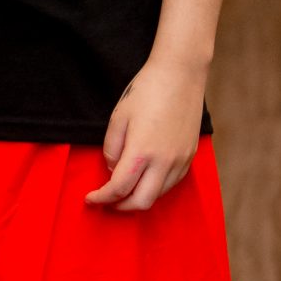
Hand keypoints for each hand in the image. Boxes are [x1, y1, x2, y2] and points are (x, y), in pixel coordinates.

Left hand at [85, 54, 205, 212]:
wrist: (181, 74)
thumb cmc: (146, 91)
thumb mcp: (118, 117)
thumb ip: (111, 148)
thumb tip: (112, 169)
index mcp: (142, 152)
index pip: (118, 188)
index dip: (101, 198)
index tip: (90, 198)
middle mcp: (164, 162)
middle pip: (141, 202)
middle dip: (121, 207)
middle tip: (107, 201)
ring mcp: (180, 161)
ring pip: (159, 195)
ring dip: (139, 198)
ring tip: (124, 190)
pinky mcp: (190, 156)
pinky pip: (172, 183)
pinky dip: (156, 187)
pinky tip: (145, 178)